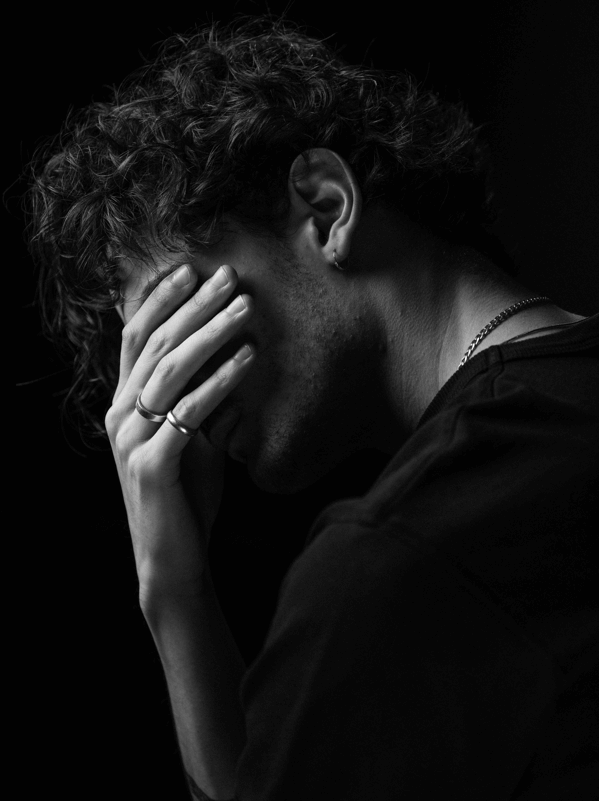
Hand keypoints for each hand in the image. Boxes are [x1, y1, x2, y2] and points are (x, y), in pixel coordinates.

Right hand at [105, 263, 254, 595]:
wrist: (172, 558)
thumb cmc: (185, 494)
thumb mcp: (190, 436)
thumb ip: (195, 398)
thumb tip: (228, 353)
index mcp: (124, 404)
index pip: (136, 338)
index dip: (161, 300)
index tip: (193, 270)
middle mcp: (119, 415)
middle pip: (157, 345)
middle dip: (195, 306)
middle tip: (231, 277)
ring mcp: (132, 440)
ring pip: (170, 371)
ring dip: (211, 333)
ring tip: (246, 308)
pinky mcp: (152, 464)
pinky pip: (190, 412)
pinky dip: (220, 381)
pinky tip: (248, 359)